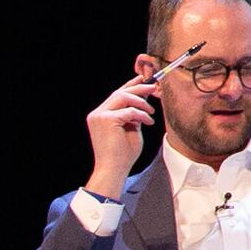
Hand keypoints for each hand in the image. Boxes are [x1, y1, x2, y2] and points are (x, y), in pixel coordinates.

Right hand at [83, 69, 159, 194]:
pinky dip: (141, 115)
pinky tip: (148, 122)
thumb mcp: (130, 128)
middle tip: (154, 87)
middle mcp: (97, 114)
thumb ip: (134, 114)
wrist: (113, 169)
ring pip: (123, 97)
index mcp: (100, 115)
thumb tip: (143, 99)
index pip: (116, 95)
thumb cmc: (122, 154)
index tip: (144, 79)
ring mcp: (99, 116)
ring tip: (151, 112)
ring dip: (141, 102)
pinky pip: (129, 111)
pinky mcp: (106, 120)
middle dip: (138, 88)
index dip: (130, 85)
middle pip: (119, 93)